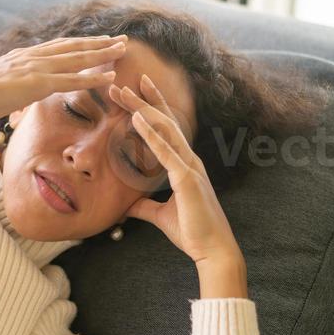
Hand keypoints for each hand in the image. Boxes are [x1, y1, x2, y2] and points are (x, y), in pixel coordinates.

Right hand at [0, 34, 128, 125]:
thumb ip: (8, 85)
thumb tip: (13, 92)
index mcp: (23, 56)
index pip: (58, 47)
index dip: (81, 44)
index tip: (98, 41)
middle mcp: (33, 56)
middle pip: (73, 47)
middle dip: (100, 43)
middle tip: (122, 40)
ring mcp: (36, 68)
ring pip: (78, 57)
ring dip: (103, 53)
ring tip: (123, 49)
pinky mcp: (37, 83)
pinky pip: (72, 79)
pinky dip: (93, 76)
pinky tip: (110, 75)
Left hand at [109, 74, 242, 266]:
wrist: (212, 251)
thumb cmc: (192, 232)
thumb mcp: (160, 216)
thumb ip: (145, 206)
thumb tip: (127, 205)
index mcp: (184, 165)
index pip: (165, 130)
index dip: (150, 108)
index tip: (134, 91)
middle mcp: (188, 159)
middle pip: (163, 121)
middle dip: (143, 100)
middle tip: (122, 83)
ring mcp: (189, 166)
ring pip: (164, 129)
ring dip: (143, 108)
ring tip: (124, 92)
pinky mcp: (187, 179)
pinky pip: (166, 151)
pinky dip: (152, 134)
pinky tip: (137, 119)